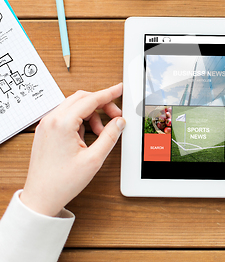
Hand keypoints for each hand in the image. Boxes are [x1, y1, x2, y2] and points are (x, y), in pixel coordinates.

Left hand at [20, 84, 125, 216]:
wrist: (41, 197)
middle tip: (116, 115)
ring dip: (91, 114)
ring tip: (101, 132)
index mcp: (62, 124)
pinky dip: (80, 120)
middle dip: (101, 103)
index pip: (90, 100)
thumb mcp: (93, 159)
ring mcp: (46, 125)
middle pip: (81, 98)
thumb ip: (109, 136)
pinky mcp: (46, 132)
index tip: (120, 89)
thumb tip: (119, 122)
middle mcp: (51, 120)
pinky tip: (88, 136)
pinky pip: (66, 116)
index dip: (109, 93)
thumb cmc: (62, 182)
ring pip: (74, 107)